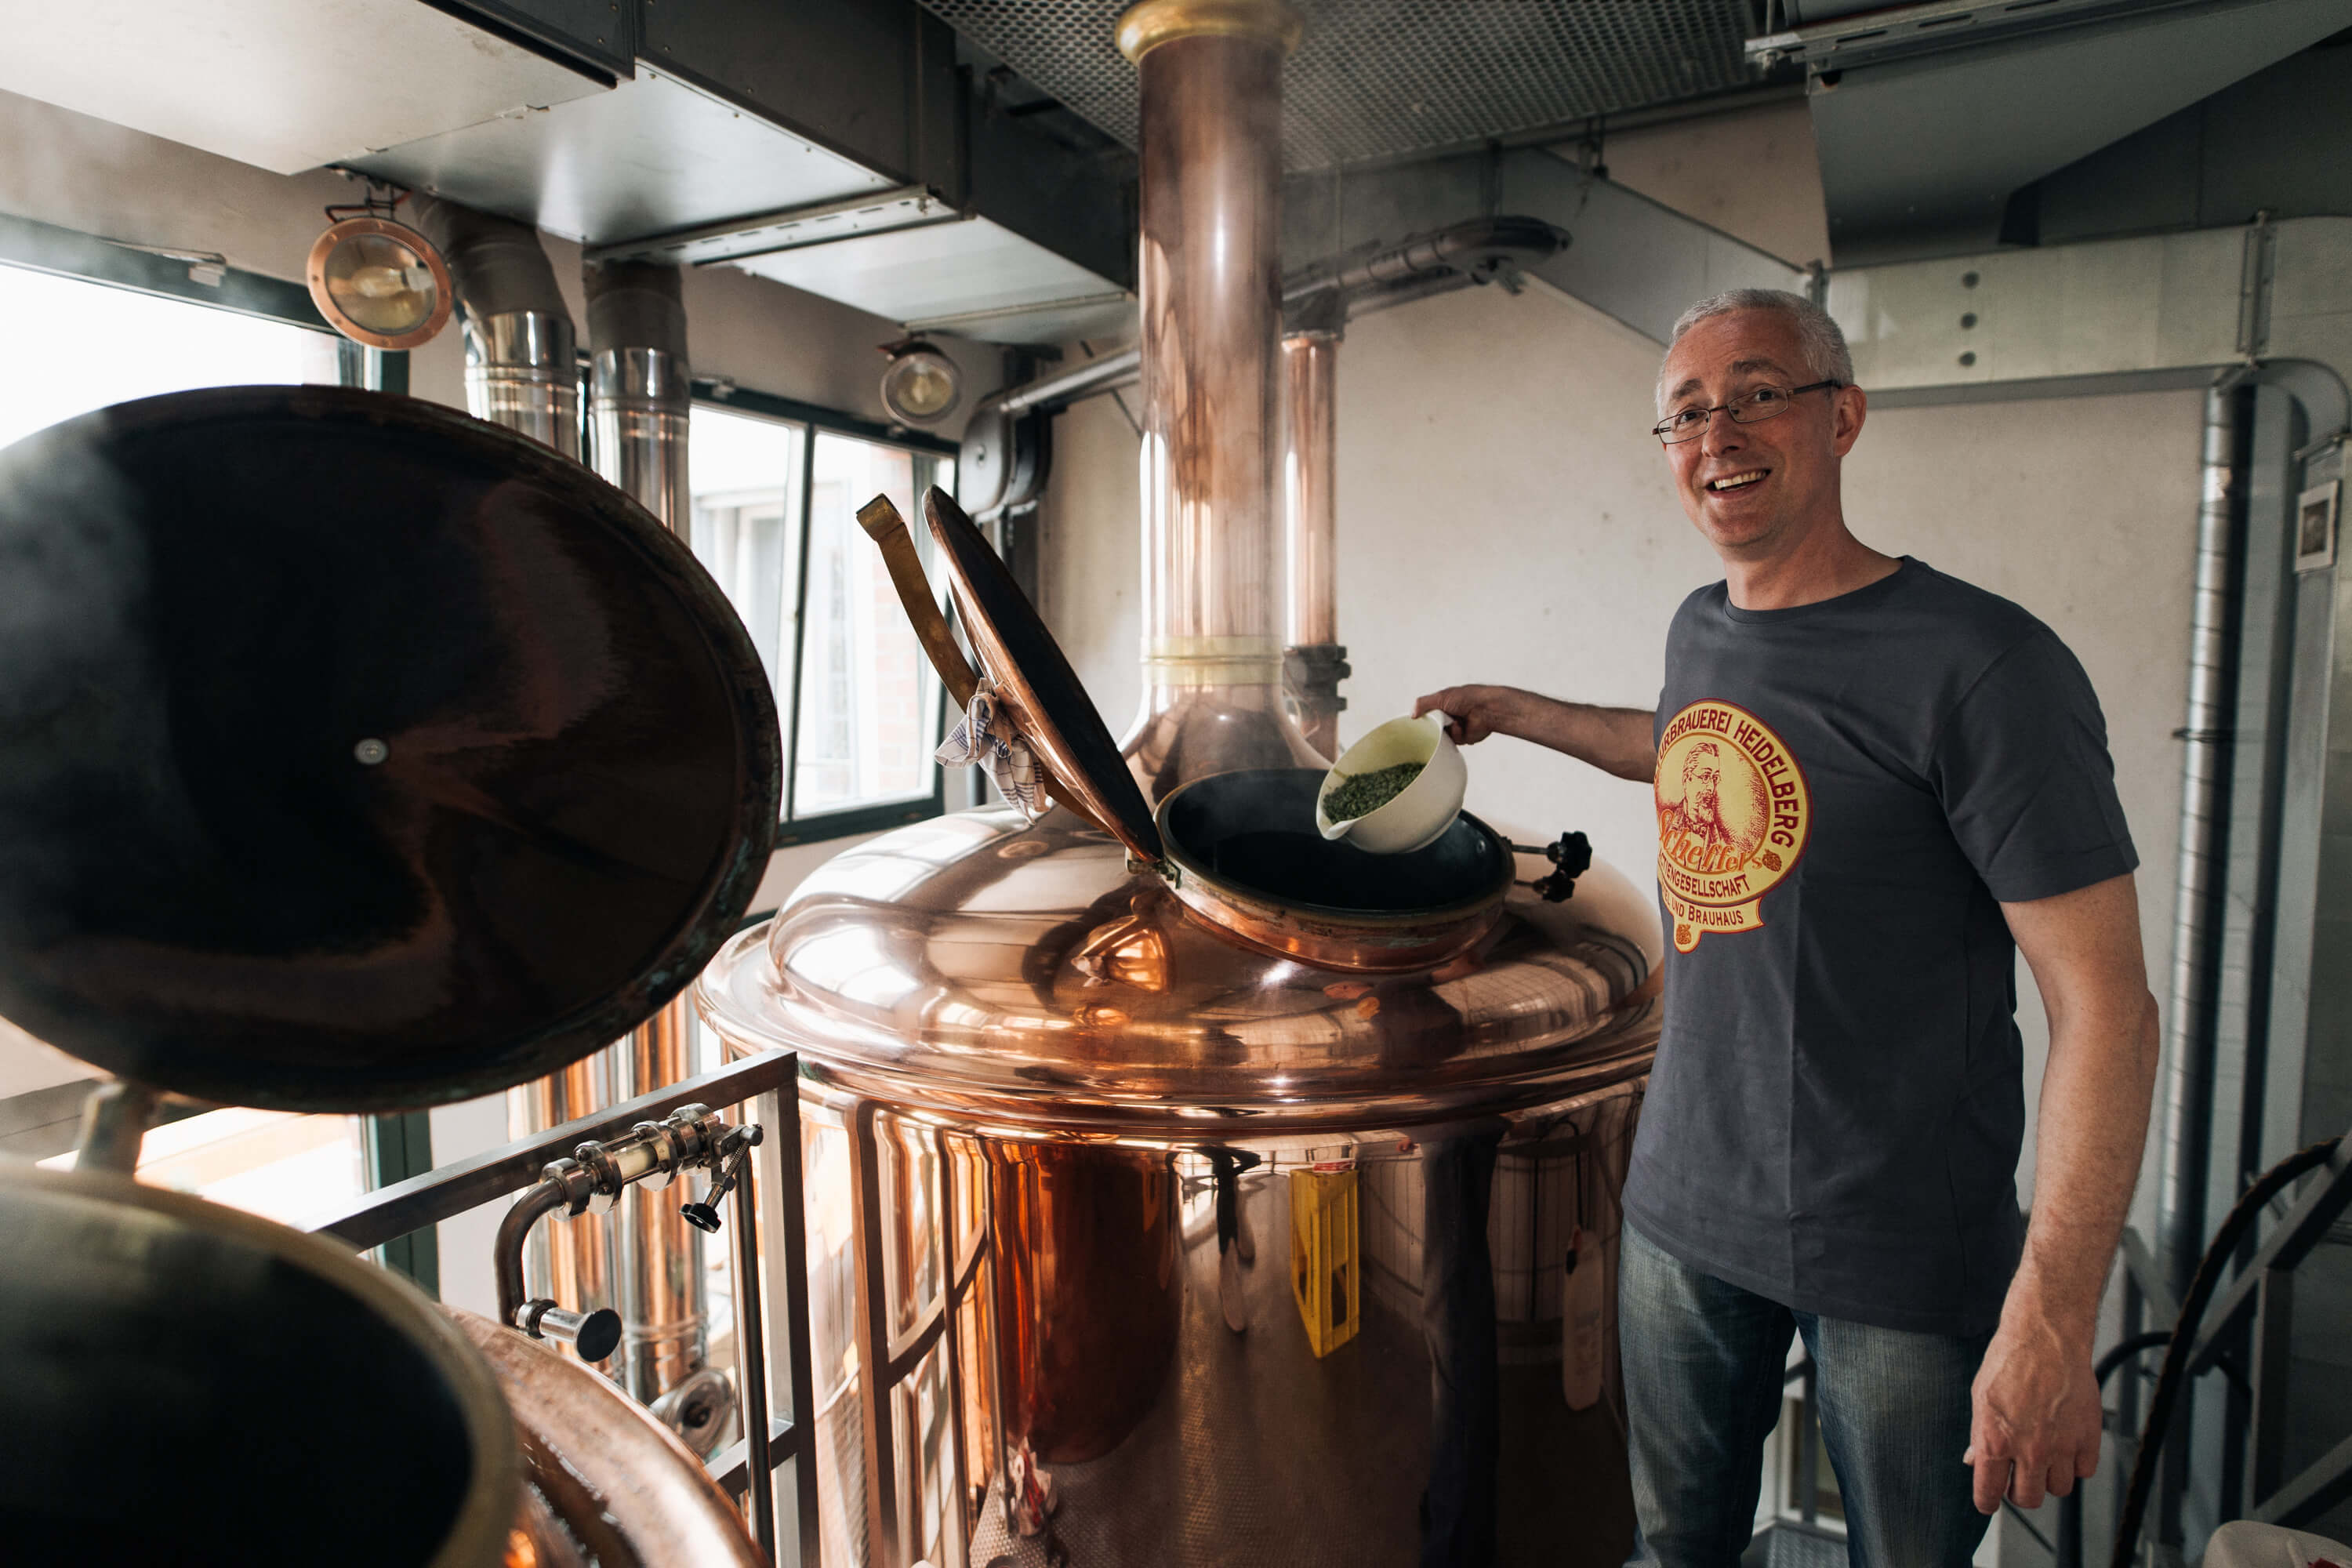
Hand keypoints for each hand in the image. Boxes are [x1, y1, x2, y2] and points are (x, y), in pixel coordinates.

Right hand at [1413, 685, 1521, 744]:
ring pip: (1442, 737)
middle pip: (1433, 728)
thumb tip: (1411, 714)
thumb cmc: (1467, 698)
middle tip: (1431, 726)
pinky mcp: (1463, 738)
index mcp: (1443, 705)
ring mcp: (1456, 728)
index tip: (1414, 723)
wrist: (1487, 709)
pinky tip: (1461, 726)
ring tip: (1453, 721)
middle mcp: (1449, 717)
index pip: (1427, 714)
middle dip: (1432, 728)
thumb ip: (1423, 703)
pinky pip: (1453, 741)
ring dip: (1446, 730)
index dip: (1421, 719)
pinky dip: (1456, 734)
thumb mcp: (1440, 697)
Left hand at [1965, 1311, 2101, 1512]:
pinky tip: (2066, 1444)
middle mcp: (2029, 1449)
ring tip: (2043, 1455)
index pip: (1989, 1493)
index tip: (1989, 1501)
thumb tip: (1974, 1459)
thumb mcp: (1980, 1397)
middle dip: (2020, 1491)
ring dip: (2049, 1477)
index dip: (1987, 1501)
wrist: (2046, 1337)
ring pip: (2058, 1489)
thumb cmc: (2009, 1361)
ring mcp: (2061, 1445)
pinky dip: (2076, 1464)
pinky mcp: (2088, 1437)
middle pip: (2028, 1499)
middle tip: (2018, 1475)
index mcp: (1995, 1440)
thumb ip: (1979, 1433)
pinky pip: (2085, 1471)